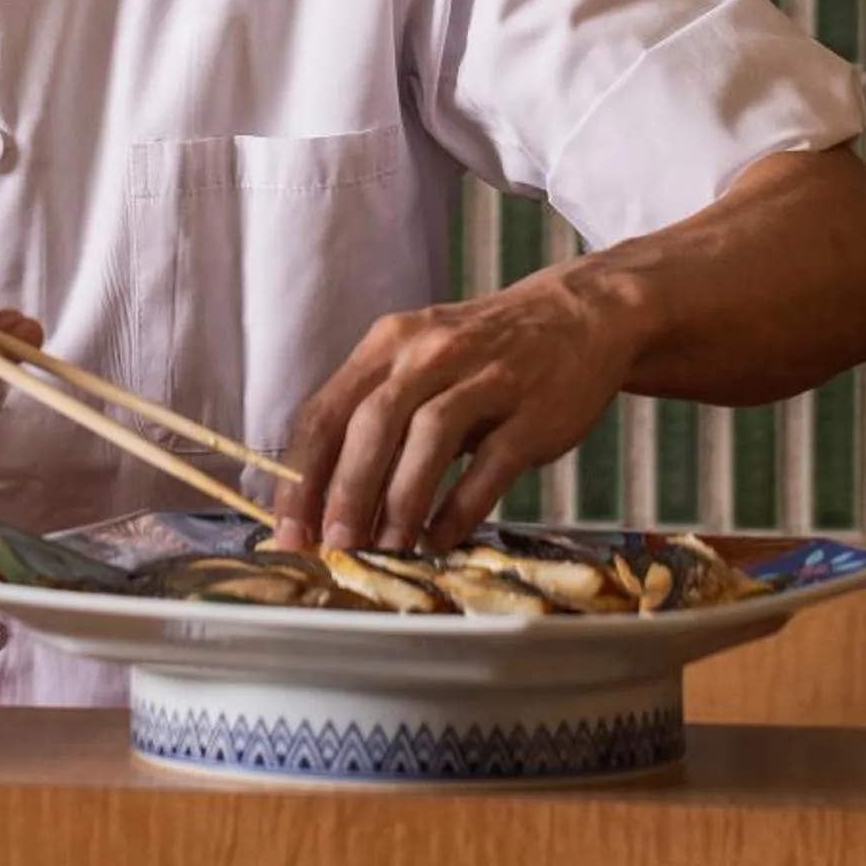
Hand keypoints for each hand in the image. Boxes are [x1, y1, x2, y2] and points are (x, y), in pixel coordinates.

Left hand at [268, 267, 650, 553]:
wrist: (578, 316)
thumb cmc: (482, 351)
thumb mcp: (418, 362)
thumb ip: (375, 416)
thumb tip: (325, 498)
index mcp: (388, 344)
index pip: (325, 412)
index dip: (300, 475)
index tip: (287, 528)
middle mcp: (429, 354)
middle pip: (371, 424)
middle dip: (345, 491)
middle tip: (332, 545)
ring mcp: (485, 380)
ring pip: (427, 438)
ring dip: (400, 501)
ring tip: (383, 549)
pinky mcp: (533, 413)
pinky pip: (489, 466)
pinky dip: (460, 507)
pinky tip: (439, 540)